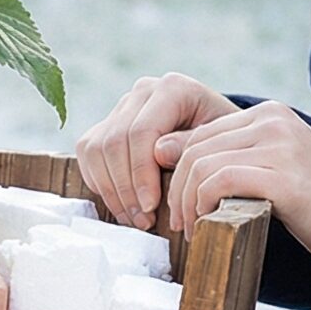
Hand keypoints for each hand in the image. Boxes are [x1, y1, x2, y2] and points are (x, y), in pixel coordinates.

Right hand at [75, 72, 241, 227]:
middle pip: (114, 142)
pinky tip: (121, 203)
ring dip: (111, 190)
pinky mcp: (107, 124)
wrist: (216, 132)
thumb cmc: (222, 142)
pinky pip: (88, 153)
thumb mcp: (220, 144)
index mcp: (172, 88)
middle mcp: (142, 92)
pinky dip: (99, 182)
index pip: (142, 132)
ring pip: (96, 148)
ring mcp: (122, 107)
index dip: (141, 173)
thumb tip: (159, 153)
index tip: (151, 207)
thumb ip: (192, 146)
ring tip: (133, 218)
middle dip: (125, 188)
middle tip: (142, 220)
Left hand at [157, 99, 310, 273]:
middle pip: (193, 149)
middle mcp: (274, 121)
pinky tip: (208, 227)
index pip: (199, 135)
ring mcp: (281, 146)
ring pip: (200, 166)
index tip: (181, 207)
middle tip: (179, 224)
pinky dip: (203, 207)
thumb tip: (160, 150)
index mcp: (270, 115)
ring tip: (193, 229)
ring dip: (187, 203)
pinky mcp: (284, 178)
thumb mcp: (270, 172)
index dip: (178, 173)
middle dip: (176, 190)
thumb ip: (227, 158)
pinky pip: (218, 183)